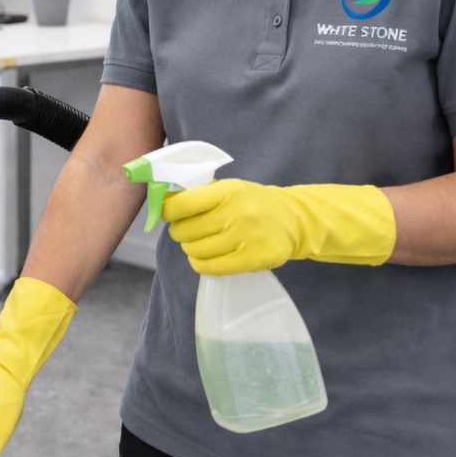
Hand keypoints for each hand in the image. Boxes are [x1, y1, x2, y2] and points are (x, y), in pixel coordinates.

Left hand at [163, 179, 395, 275]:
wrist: (294, 220)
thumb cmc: (252, 203)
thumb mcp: (229, 189)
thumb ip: (198, 195)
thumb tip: (161, 202)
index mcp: (227, 191)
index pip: (180, 205)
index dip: (166, 211)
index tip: (167, 214)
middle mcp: (237, 213)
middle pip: (185, 231)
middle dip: (180, 232)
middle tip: (189, 230)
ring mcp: (246, 238)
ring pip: (195, 251)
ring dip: (191, 249)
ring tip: (202, 243)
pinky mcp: (253, 259)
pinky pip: (211, 268)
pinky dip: (201, 264)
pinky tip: (206, 258)